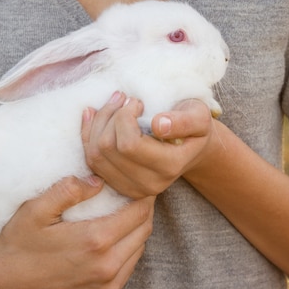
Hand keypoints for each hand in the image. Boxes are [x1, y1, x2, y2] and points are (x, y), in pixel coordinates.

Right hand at [0, 176, 153, 288]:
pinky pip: (126, 271)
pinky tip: (112, 241)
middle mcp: (107, 267)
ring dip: (136, 232)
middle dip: (143, 210)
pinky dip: (126, 253)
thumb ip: (68, 190)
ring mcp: (106, 287)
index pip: (140, 212)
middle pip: (144, 231)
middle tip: (133, 195)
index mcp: (96, 241)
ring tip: (123, 215)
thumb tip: (98, 180)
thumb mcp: (36, 210)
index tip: (136, 183)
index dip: (143, 194)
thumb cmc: (17, 246)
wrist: (1, 287)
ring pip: (138, 252)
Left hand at [81, 91, 219, 199]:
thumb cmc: (193, 126)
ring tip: (114, 105)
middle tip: (124, 99)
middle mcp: (149, 185)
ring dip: (98, 124)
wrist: (191, 146)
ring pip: (95, 155)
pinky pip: (90, 161)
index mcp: (170, 167)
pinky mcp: (117, 185)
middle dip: (110, 116)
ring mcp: (131, 189)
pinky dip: (89, 135)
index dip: (125, 117)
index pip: (129, 144)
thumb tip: (159, 125)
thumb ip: (184, 121)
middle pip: (108, 148)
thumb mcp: (199, 116)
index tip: (137, 102)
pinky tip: (95, 116)